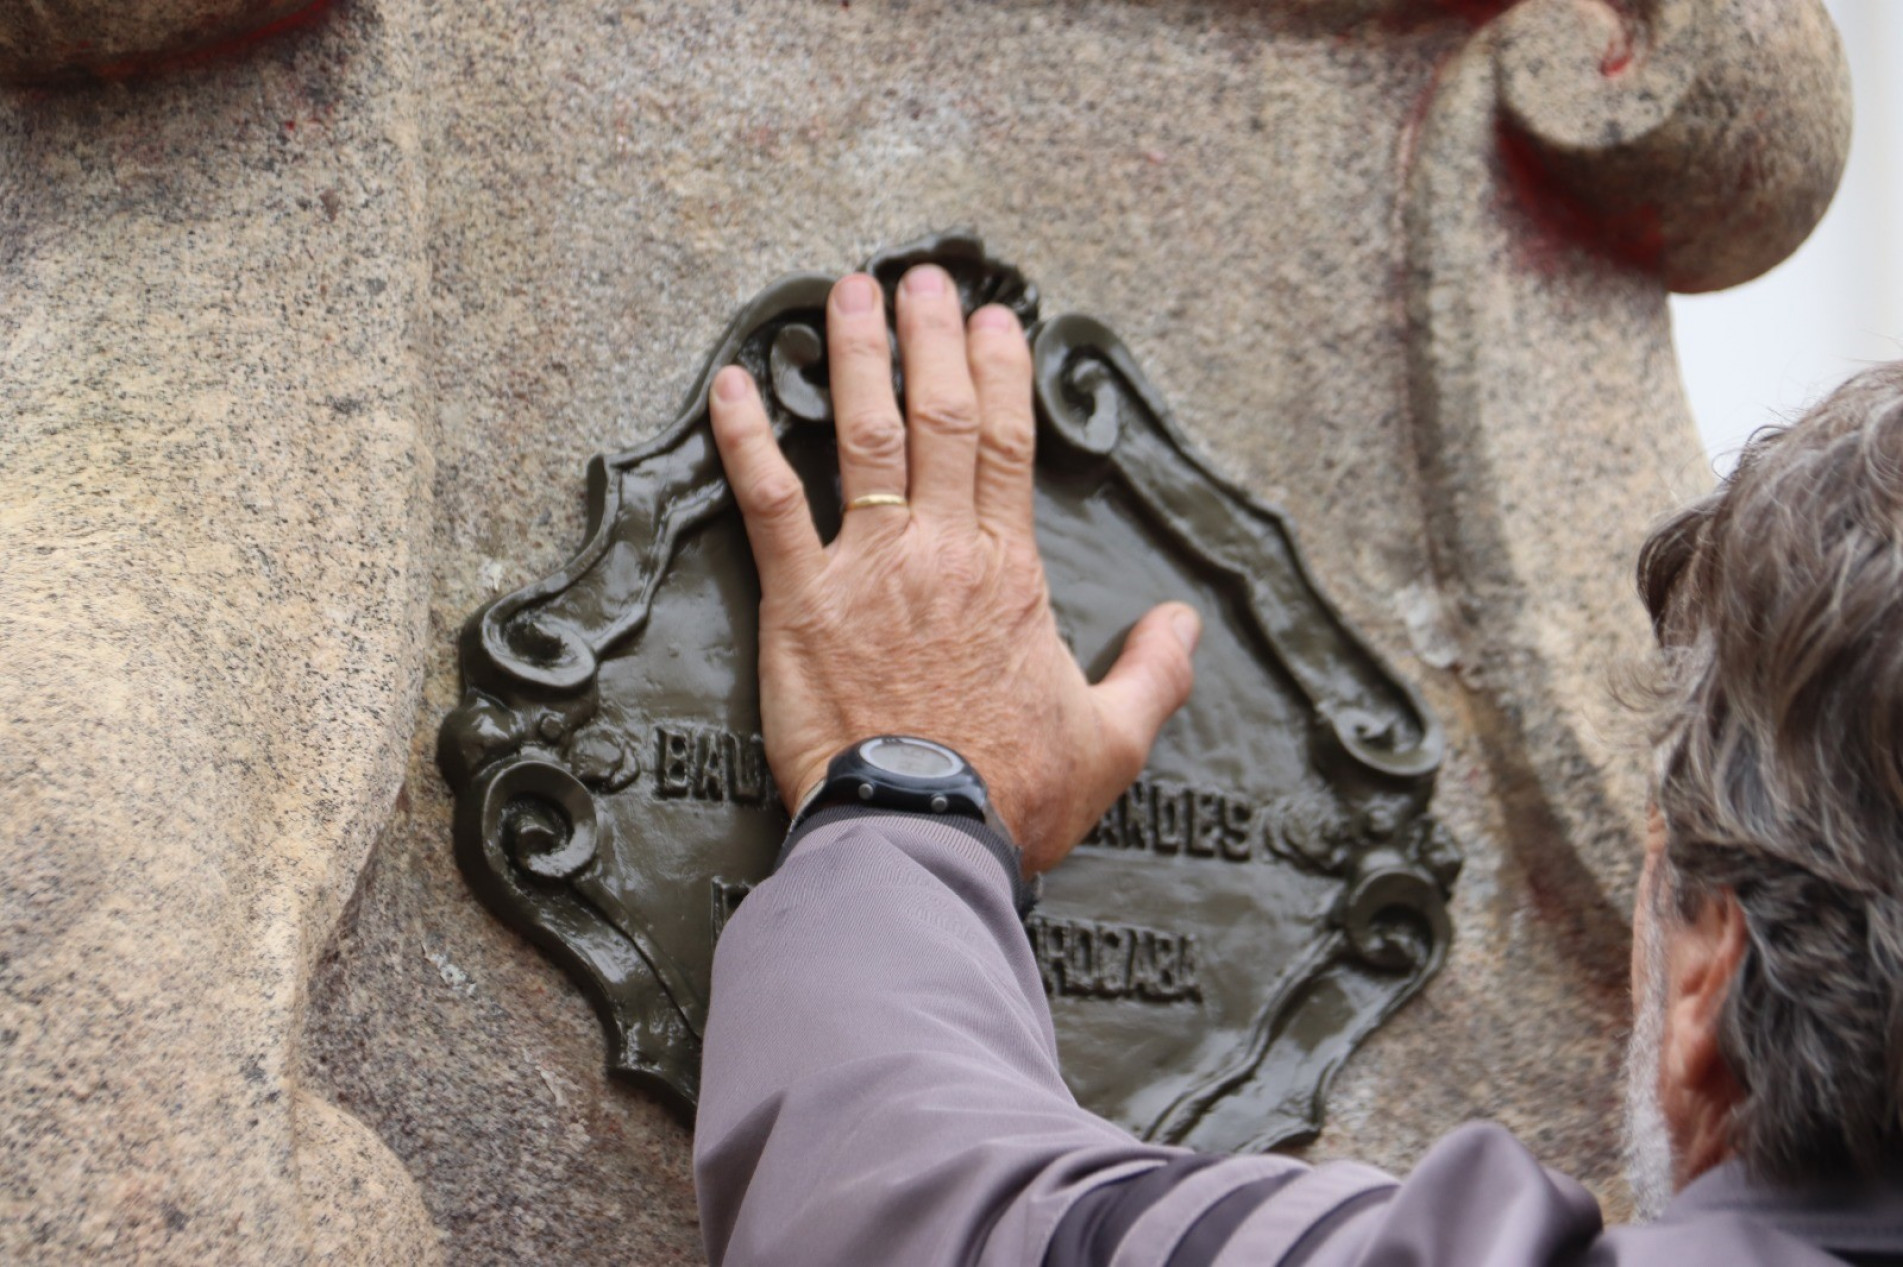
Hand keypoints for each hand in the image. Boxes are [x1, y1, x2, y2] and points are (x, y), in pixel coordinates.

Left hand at [708, 264, 1200, 873]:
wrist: (924, 834)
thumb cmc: (1012, 794)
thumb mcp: (1114, 742)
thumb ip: (1155, 674)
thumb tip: (1183, 624)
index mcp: (1009, 573)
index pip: (1006, 444)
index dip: (999, 373)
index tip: (995, 321)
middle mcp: (941, 550)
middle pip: (937, 417)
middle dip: (930, 338)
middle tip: (921, 279)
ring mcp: (867, 568)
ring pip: (863, 435)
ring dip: (855, 356)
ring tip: (847, 292)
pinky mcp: (801, 602)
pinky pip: (769, 503)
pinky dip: (745, 440)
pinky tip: (730, 384)